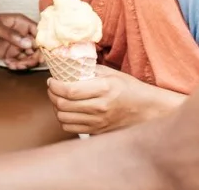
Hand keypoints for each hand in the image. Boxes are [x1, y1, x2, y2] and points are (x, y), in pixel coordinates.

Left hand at [0, 13, 40, 70]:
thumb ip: (10, 35)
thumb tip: (29, 43)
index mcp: (20, 22)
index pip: (38, 32)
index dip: (42, 43)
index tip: (41, 53)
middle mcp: (21, 33)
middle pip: (36, 46)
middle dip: (34, 56)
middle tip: (26, 64)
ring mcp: (15, 44)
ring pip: (29, 56)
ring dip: (25, 63)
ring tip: (15, 65)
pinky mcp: (8, 53)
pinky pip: (19, 61)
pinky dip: (17, 65)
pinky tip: (9, 65)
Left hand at [47, 65, 173, 134]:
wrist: (146, 109)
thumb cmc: (130, 89)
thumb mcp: (112, 74)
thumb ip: (90, 70)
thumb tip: (69, 66)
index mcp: (103, 89)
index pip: (69, 90)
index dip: (54, 86)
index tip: (52, 80)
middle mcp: (99, 107)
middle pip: (63, 105)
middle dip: (52, 95)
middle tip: (52, 88)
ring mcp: (98, 122)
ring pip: (64, 119)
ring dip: (56, 108)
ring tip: (59, 99)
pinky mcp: (97, 132)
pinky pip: (71, 128)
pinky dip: (64, 119)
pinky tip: (68, 111)